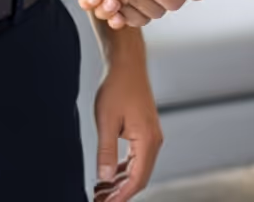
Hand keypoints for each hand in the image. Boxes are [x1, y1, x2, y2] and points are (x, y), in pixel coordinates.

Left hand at [91, 53, 162, 201]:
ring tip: (102, 191)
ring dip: (121, 182)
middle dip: (120, 192)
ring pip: (139, 169)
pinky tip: (110, 174)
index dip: (120, 195)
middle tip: (100, 200)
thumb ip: (106, 152)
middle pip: (140, 177)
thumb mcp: (106, 122)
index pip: (137, 179)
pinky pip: (138, 158)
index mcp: (147, 140)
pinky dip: (125, 169)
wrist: (127, 65)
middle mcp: (154, 140)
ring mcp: (151, 136)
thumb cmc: (118, 88)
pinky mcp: (146, 131)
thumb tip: (105, 178)